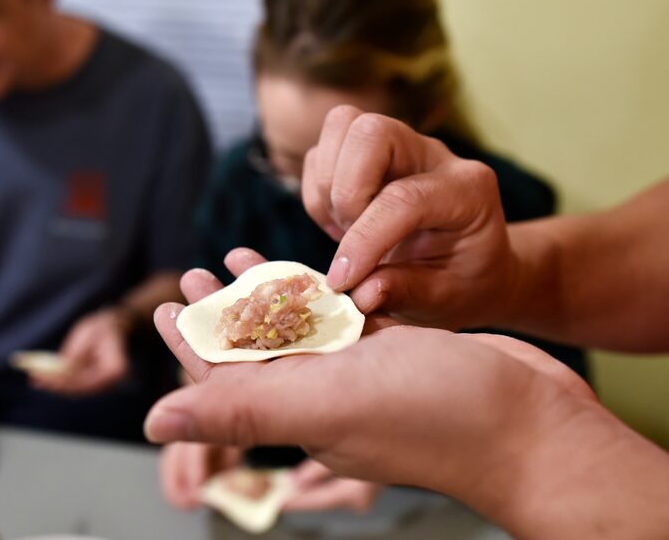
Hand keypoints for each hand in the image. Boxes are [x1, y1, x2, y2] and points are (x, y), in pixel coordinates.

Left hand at [32, 307, 132, 395]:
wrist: (113, 327)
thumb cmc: (100, 328)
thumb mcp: (86, 336)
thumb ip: (74, 357)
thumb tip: (59, 373)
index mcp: (115, 369)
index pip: (86, 382)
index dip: (64, 381)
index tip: (44, 377)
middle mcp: (113, 382)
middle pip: (80, 389)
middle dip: (57, 385)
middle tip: (36, 380)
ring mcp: (105, 385)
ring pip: (76, 390)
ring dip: (56, 386)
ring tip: (37, 380)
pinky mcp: (96, 383)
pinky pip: (76, 386)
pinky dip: (61, 382)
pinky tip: (44, 379)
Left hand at [143, 249, 606, 534]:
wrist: (530, 422)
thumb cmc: (435, 415)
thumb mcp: (327, 403)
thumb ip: (242, 408)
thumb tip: (152, 423)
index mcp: (297, 411)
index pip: (224, 378)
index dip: (189, 345)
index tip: (164, 309)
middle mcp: (325, 396)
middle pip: (255, 351)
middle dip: (222, 313)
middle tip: (194, 274)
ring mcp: (363, 375)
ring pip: (299, 331)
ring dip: (266, 297)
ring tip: (237, 259)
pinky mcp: (398, 353)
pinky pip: (345, 320)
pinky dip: (321, 294)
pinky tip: (311, 271)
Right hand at [302, 106, 516, 330]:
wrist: (469, 264)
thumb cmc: (462, 280)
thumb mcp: (445, 299)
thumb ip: (405, 293)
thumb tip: (361, 294)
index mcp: (467, 190)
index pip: (404, 198)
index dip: (365, 239)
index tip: (343, 281)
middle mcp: (432, 155)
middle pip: (371, 132)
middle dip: (345, 191)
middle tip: (351, 236)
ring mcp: (398, 147)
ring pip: (342, 126)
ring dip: (327, 187)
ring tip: (345, 231)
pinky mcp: (366, 155)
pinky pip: (321, 154)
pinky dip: (317, 193)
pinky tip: (340, 226)